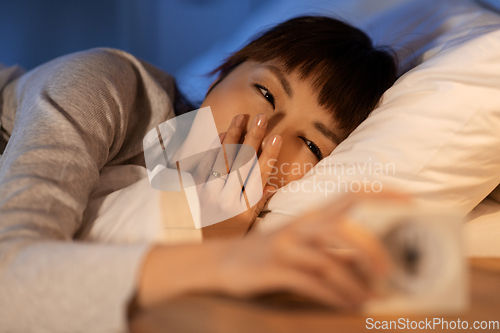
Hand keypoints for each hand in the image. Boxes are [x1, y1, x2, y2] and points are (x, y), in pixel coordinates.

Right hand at [134, 191, 407, 310]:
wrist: (222, 263)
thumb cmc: (269, 255)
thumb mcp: (299, 243)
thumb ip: (329, 247)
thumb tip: (368, 262)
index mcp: (310, 217)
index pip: (350, 195)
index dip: (381, 194)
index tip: (411, 200)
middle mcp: (300, 227)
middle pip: (344, 229)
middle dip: (373, 251)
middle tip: (390, 273)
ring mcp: (285, 247)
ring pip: (329, 260)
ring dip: (355, 282)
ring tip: (370, 298)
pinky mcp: (273, 269)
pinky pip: (311, 283)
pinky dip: (334, 296)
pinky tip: (347, 304)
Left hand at [191, 113, 280, 239]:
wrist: (192, 251)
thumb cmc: (224, 238)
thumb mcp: (246, 227)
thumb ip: (257, 205)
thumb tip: (271, 186)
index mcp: (244, 209)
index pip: (260, 176)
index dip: (269, 155)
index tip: (276, 137)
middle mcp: (228, 199)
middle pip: (243, 163)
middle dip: (253, 137)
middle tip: (262, 117)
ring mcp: (209, 194)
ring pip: (223, 159)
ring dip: (233, 136)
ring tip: (241, 117)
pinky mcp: (194, 190)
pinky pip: (204, 165)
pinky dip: (212, 148)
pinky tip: (220, 134)